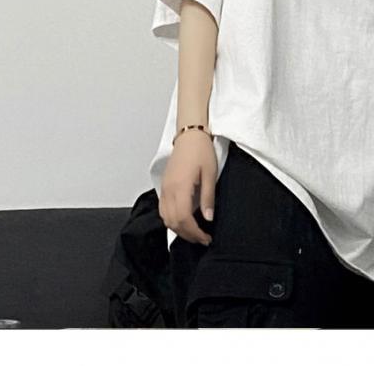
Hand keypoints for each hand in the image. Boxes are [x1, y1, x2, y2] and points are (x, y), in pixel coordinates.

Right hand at [159, 131, 216, 245]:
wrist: (189, 135)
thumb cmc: (201, 150)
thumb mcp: (210, 173)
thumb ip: (208, 198)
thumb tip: (208, 218)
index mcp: (180, 187)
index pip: (183, 219)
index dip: (194, 233)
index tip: (205, 238)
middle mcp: (168, 190)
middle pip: (173, 222)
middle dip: (187, 235)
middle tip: (202, 239)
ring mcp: (164, 188)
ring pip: (166, 218)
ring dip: (178, 229)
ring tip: (194, 232)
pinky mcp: (164, 186)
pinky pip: (163, 210)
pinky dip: (172, 220)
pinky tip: (183, 220)